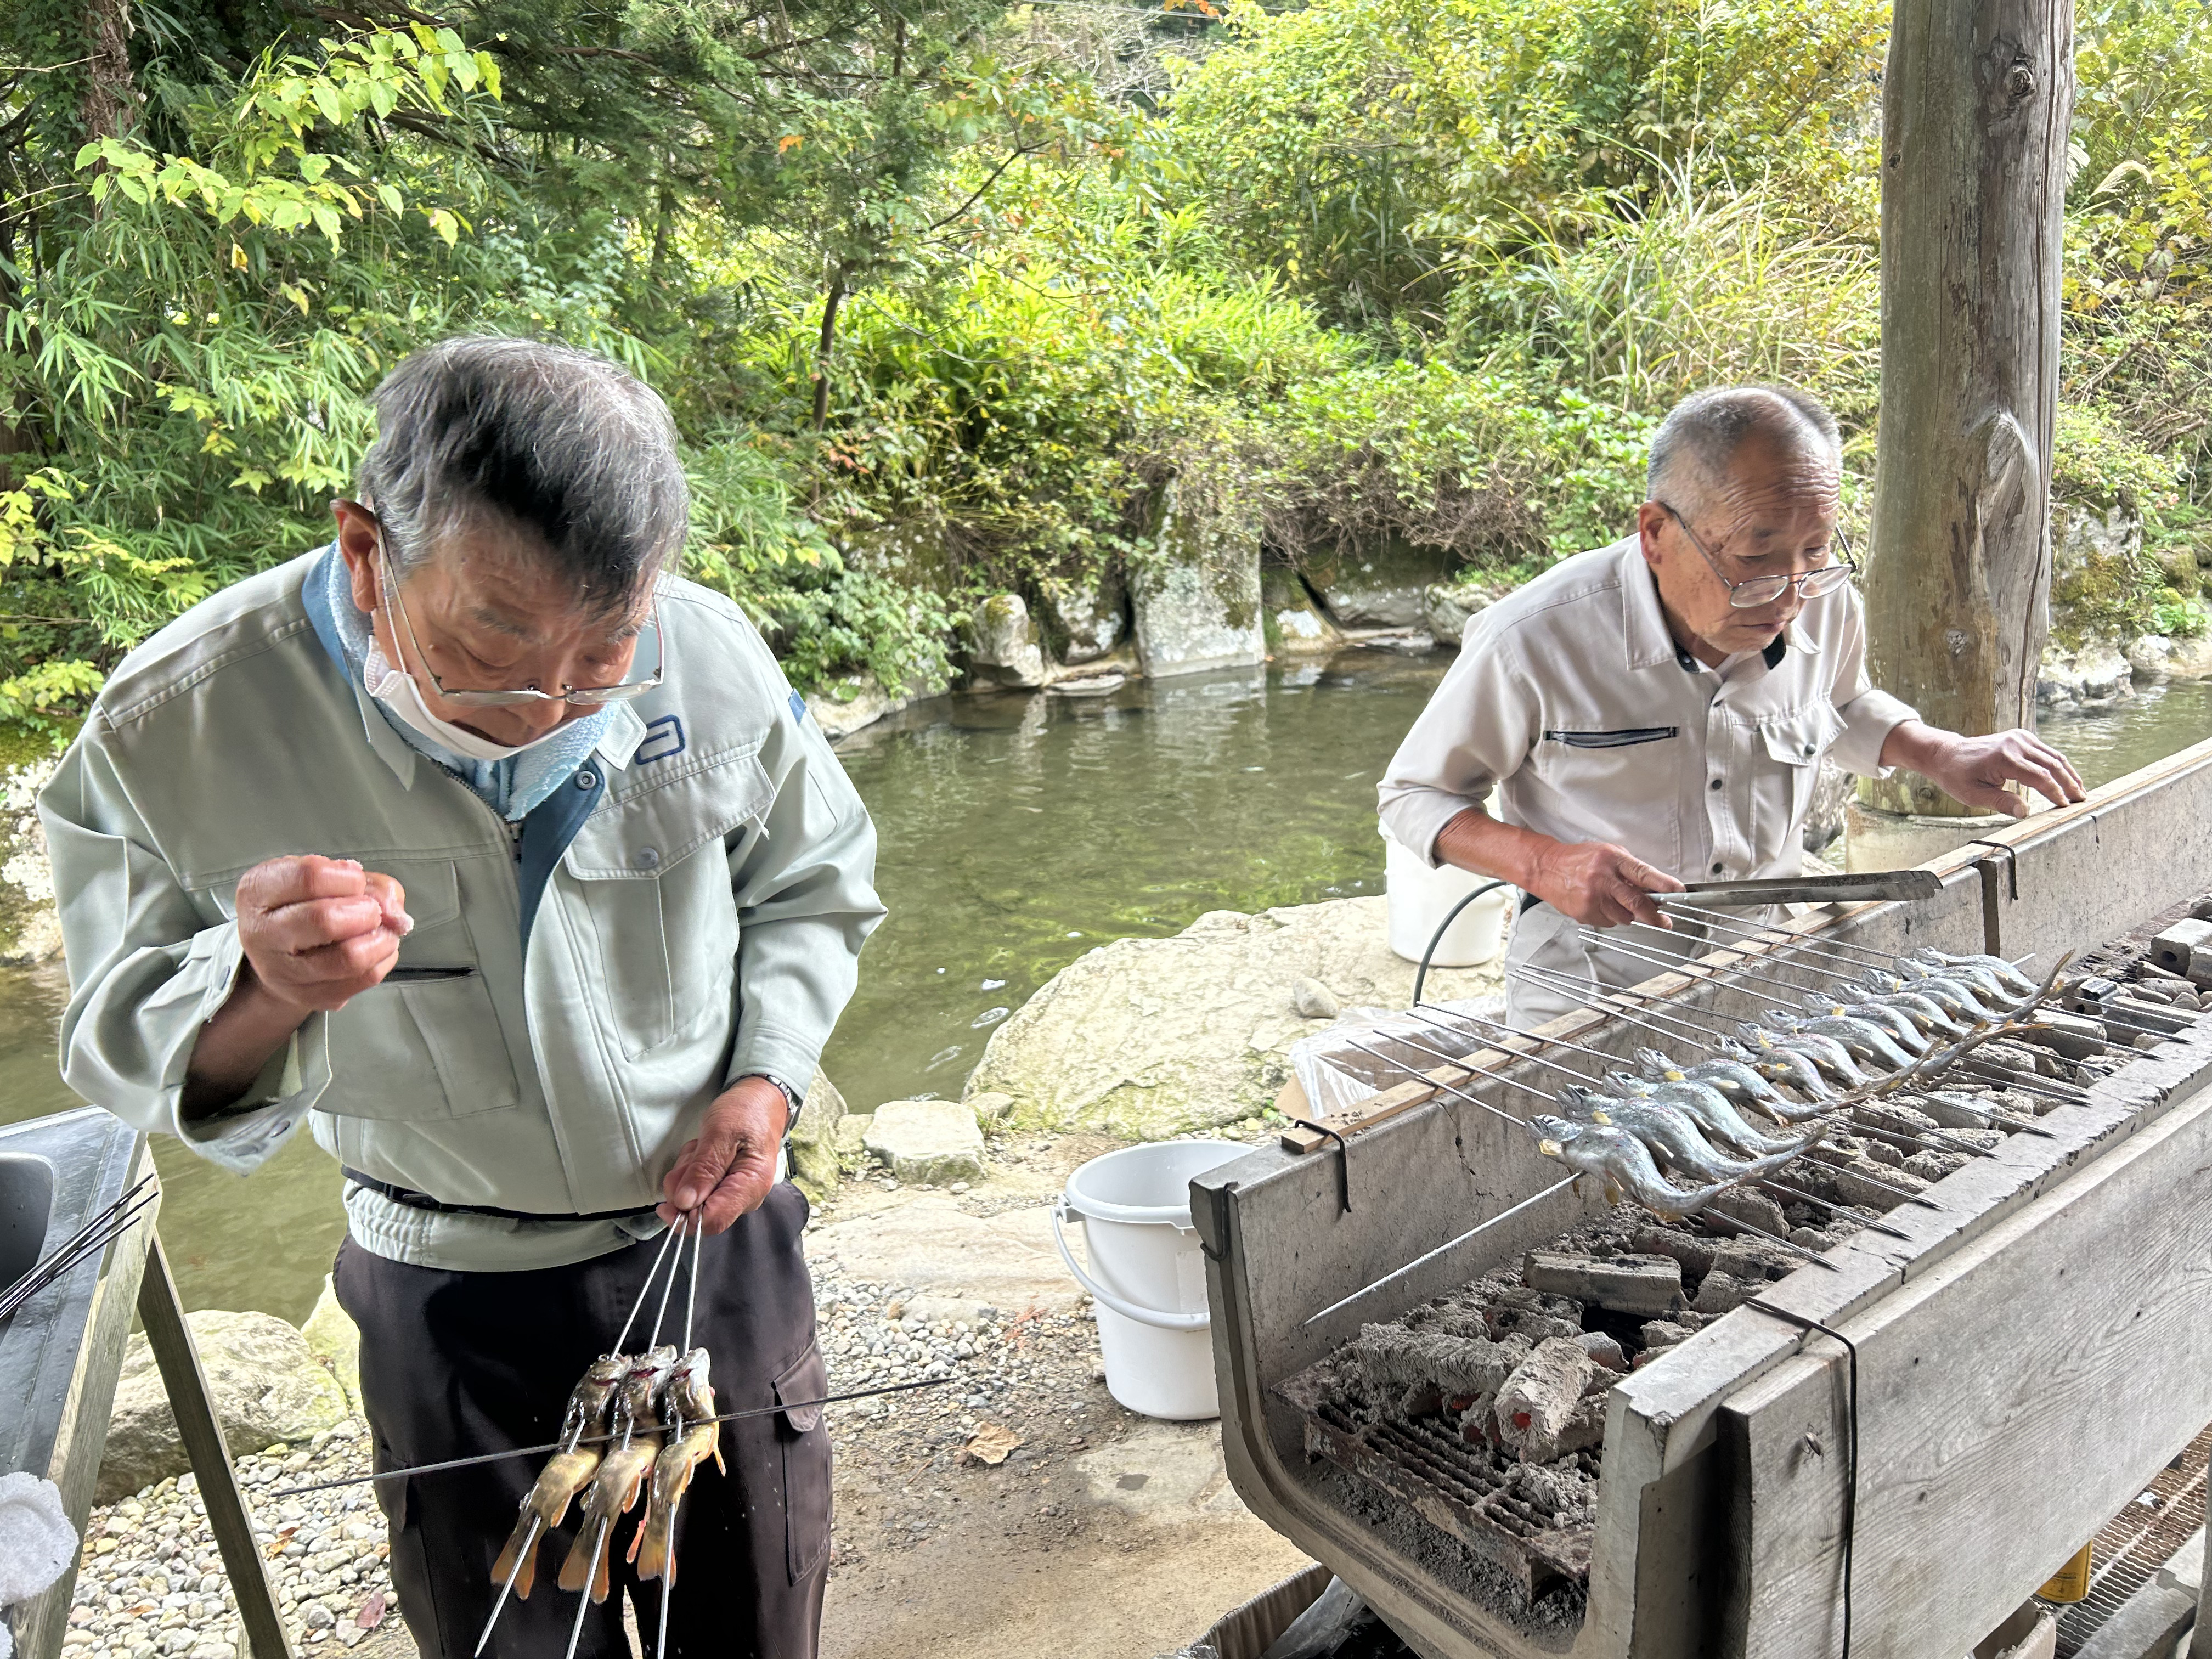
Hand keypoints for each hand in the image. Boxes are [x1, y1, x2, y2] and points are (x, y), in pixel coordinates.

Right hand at [235, 854, 411, 1015]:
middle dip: (366, 910)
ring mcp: (281, 971)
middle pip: (325, 920)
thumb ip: (370, 884)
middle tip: (371, 909)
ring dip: (380, 939)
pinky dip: (384, 960)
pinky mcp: (308, 996)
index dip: (348, 878)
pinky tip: (377, 948)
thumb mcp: (329, 877)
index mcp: (259, 891)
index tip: (356, 880)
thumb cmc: (307, 903)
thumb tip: (396, 915)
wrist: (280, 950)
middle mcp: (261, 933)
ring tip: (381, 929)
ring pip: (348, 958)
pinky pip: (363, 980)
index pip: (309, 877)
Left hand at [657, 1076, 790, 1234]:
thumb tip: (685, 1204)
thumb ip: (704, 1169)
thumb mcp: (721, 1132)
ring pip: (695, 1199)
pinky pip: (699, 1189)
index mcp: (751, 1185)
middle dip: (685, 1185)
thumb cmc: (746, 1111)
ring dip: (688, 1173)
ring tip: (702, 1147)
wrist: (761, 1099)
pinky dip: (693, 1171)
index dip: (683, 1217)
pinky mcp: (727, 1187)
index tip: (665, 1202)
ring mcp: (737, 1193)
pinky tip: (703, 1151)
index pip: (713, 1220)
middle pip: (700, 1211)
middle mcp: (747, 1197)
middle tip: (693, 1153)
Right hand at [1529, 839, 1685, 927]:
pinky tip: (1601, 904)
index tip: (1678, 892)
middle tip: (1664, 921)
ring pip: (1624, 916)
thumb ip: (1631, 869)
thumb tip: (1654, 888)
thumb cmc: (1580, 859)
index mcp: (1611, 860)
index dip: (1664, 885)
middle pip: (1636, 902)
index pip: (1644, 873)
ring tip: (1617, 901)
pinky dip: (1611, 916)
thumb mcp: (1608, 854)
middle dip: (1654, 915)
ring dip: (1628, 913)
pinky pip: (1608, 922)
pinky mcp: (1584, 913)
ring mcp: (1592, 898)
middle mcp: (1602, 879)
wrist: (1547, 868)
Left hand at [1892, 724, 2085, 816]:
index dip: (2055, 793)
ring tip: (2080, 792)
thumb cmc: (1957, 776)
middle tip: (2082, 801)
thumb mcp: (1973, 795)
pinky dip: (2059, 765)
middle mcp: (2016, 744)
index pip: (2039, 777)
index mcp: (2004, 758)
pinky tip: (2067, 779)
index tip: (2065, 807)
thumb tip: (2025, 812)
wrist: (1947, 754)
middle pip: (2052, 765)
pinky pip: (2046, 752)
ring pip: (2053, 756)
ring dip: (2069, 774)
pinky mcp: (2021, 737)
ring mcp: (2020, 738)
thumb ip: (2000, 803)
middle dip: (2069, 784)